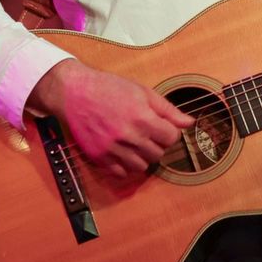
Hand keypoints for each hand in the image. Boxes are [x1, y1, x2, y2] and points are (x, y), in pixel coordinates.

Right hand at [27, 59, 193, 177]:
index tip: (162, 127)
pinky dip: (125, 166)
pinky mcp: (98, 157)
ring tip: (136, 143)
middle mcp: (128, 136)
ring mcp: (112, 149)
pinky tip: (123, 151)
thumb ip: (167, 109)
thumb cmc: (108, 87)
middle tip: (148, 133)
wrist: (74, 92)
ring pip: (141, 167)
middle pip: (157, 154)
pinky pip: (121, 173)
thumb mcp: (142, 91)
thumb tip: (188, 122)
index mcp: (142, 117)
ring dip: (142, 157)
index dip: (169, 132)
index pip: (171, 138)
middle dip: (157, 144)